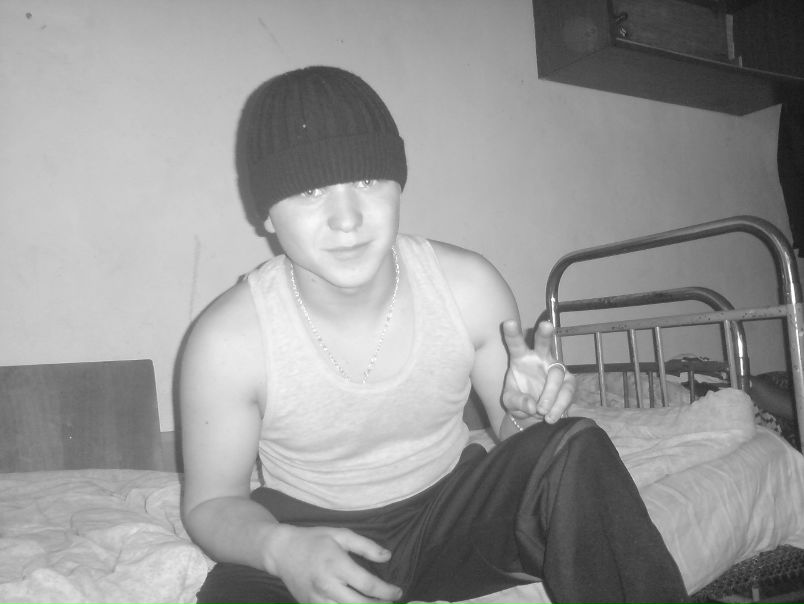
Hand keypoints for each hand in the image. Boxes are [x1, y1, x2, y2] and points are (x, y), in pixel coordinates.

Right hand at [270, 525, 402, 603]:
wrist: (282, 551)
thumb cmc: (314, 540)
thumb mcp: (341, 534)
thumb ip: (366, 546)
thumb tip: (387, 556)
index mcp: (336, 564)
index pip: (367, 585)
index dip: (386, 591)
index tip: (398, 591)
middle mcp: (327, 585)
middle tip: (391, 602)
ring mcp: (317, 599)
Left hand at [502, 319, 574, 423]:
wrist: (535, 413)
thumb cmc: (520, 399)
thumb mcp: (510, 402)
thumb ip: (517, 402)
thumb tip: (532, 406)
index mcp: (520, 357)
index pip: (515, 344)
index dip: (512, 333)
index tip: (507, 322)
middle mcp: (539, 358)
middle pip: (543, 344)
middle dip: (544, 334)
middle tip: (545, 325)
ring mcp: (555, 369)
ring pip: (556, 374)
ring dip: (549, 394)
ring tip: (541, 411)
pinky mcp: (569, 382)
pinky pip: (567, 392)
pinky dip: (559, 406)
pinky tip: (550, 417)